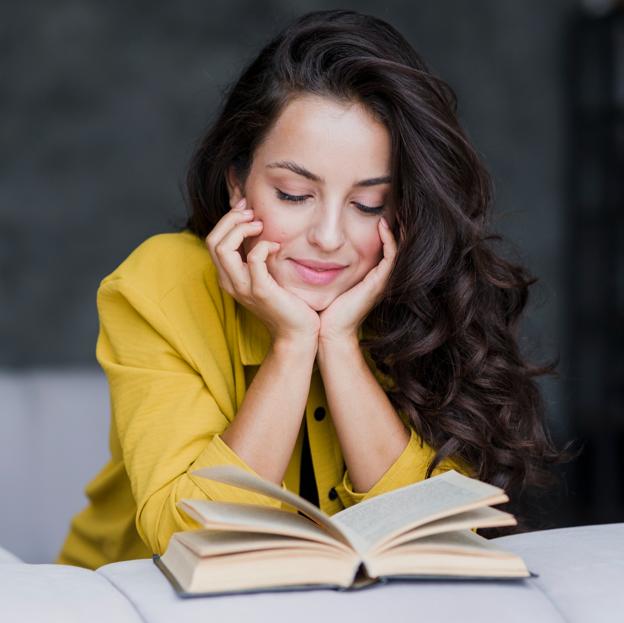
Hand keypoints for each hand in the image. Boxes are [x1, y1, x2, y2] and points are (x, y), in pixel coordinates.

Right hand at [205, 198, 319, 344]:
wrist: (296, 332)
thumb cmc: (285, 301)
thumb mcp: (266, 274)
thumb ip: (258, 254)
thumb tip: (259, 224)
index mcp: (229, 277)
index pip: (213, 240)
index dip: (227, 219)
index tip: (247, 207)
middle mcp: (230, 282)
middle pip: (213, 240)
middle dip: (231, 219)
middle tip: (253, 213)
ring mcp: (243, 288)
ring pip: (223, 248)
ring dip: (241, 229)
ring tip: (261, 225)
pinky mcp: (261, 291)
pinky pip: (253, 260)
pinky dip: (263, 246)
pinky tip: (276, 246)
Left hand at [318, 217, 396, 344]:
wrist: (329, 331)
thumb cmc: (325, 308)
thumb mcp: (330, 279)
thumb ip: (330, 264)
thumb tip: (316, 246)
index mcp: (372, 276)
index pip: (386, 247)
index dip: (387, 229)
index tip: (382, 210)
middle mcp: (380, 278)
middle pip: (396, 246)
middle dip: (397, 225)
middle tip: (396, 204)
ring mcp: (382, 281)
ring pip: (398, 249)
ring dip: (398, 229)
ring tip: (397, 210)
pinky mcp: (379, 283)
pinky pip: (391, 257)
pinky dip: (389, 240)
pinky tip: (382, 225)